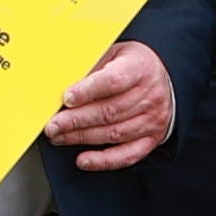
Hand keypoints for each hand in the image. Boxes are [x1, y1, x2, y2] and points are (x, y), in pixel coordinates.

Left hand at [46, 39, 175, 172]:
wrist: (163, 78)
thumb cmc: (133, 65)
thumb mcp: (115, 54)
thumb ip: (92, 66)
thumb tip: (61, 82)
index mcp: (139, 68)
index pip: (113, 81)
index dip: (88, 90)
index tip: (67, 98)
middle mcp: (149, 96)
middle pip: (109, 111)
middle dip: (76, 121)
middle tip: (53, 125)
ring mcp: (152, 120)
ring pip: (113, 134)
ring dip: (82, 138)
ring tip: (59, 137)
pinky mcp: (151, 139)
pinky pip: (126, 155)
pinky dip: (103, 161)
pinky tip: (84, 160)